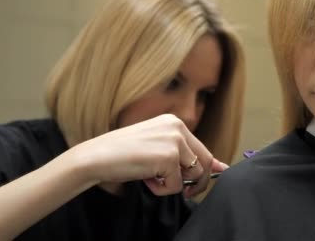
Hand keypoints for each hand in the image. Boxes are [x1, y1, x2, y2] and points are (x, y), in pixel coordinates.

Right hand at [69, 114, 217, 196]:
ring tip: (152, 178)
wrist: (96, 157)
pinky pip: (176, 185)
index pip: (202, 148)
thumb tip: (218, 166)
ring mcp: (175, 141)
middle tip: (186, 192)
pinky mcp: (169, 157)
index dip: (209, 167)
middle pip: (205, 161)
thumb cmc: (121, 154)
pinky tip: (145, 179)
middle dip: (198, 181)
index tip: (212, 177)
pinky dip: (161, 189)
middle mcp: (178, 127)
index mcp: (174, 123)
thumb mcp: (155, 147)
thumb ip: (182, 154)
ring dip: (175, 184)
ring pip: (193, 174)